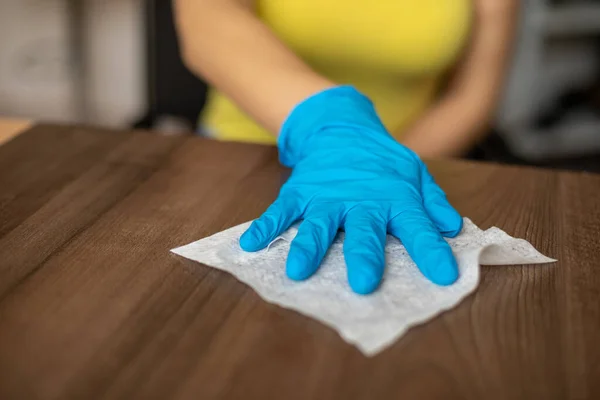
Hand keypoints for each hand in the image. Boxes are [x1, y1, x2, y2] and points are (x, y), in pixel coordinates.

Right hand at [240, 86, 462, 293]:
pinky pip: (281, 211)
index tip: (443, 276)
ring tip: (298, 271)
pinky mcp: (300, 192)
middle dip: (364, 257)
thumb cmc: (380, 160)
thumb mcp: (413, 175)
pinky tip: (251, 243)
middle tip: (364, 283)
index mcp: (394, 198)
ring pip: (319, 225)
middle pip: (364, 232)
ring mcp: (327, 197)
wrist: (341, 128)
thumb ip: (431, 202)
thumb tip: (452, 227)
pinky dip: (265, 226)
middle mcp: (361, 200)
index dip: (430, 251)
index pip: (416, 227)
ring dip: (309, 247)